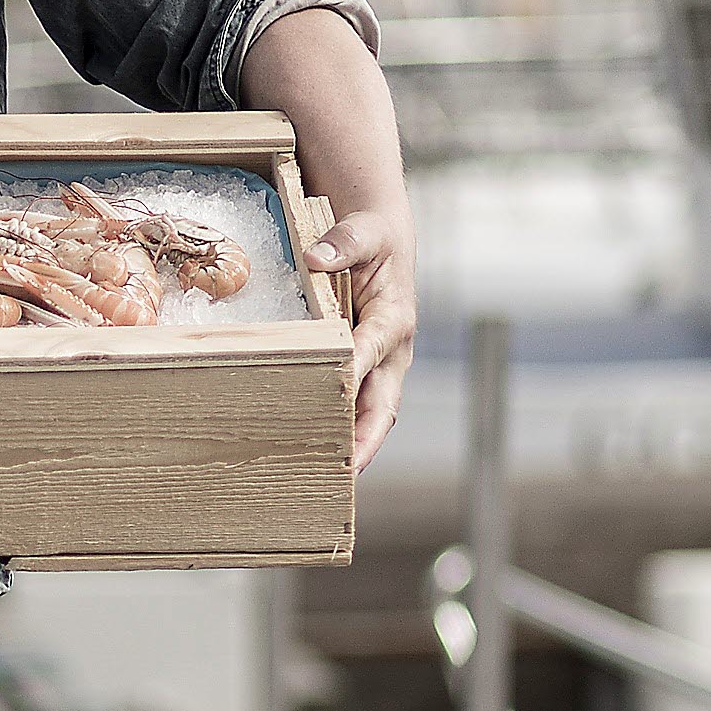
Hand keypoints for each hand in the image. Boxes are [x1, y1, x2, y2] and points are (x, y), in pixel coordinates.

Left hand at [305, 206, 416, 466]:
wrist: (381, 242)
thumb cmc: (373, 237)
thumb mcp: (363, 231)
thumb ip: (342, 243)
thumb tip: (315, 257)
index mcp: (394, 318)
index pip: (371, 350)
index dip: (354, 370)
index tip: (335, 392)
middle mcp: (392, 352)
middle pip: (382, 403)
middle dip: (366, 438)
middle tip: (345, 470)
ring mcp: (380, 367)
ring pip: (371, 415)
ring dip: (354, 447)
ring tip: (326, 479)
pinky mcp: (365, 373)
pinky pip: (356, 408)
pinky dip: (342, 434)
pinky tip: (316, 456)